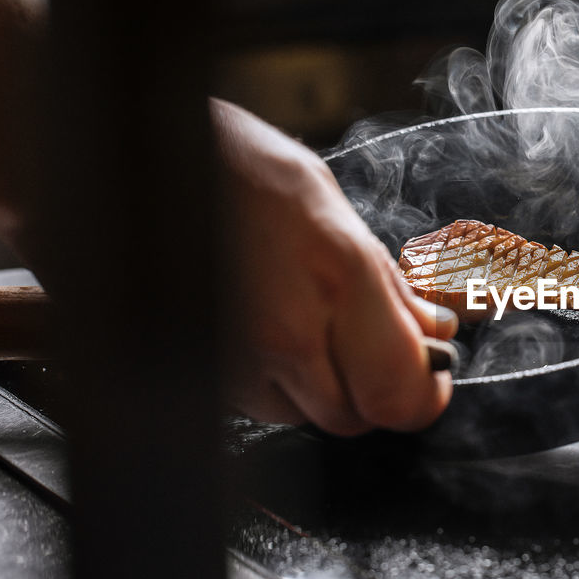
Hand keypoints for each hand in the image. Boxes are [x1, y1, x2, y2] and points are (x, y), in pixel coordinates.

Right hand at [211, 99, 454, 434]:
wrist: (144, 162)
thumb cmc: (238, 169)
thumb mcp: (335, 211)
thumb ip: (391, 285)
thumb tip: (434, 330)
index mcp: (340, 277)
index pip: (399, 389)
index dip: (424, 396)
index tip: (431, 379)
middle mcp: (287, 329)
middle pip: (354, 416)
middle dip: (374, 390)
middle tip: (376, 351)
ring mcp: (236, 357)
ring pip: (303, 415)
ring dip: (321, 388)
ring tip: (309, 327)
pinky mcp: (201, 371)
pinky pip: (256, 404)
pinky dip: (274, 382)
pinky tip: (267, 330)